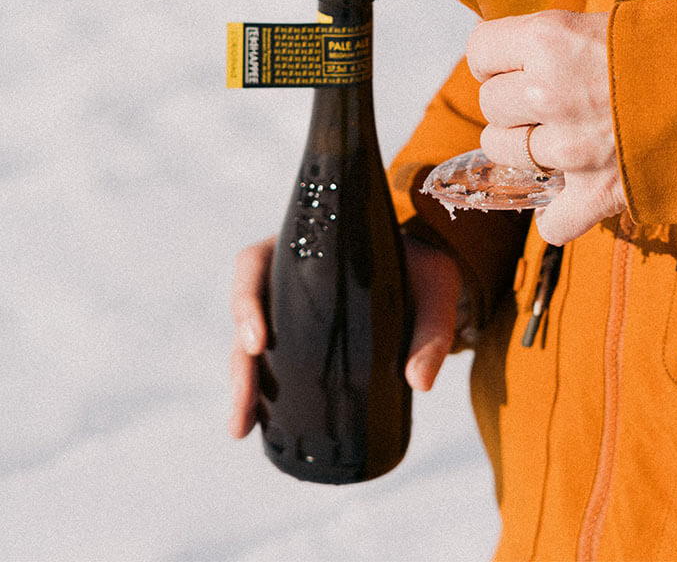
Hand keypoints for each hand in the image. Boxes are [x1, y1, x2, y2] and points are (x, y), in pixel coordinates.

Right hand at [228, 234, 463, 438]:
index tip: (258, 339)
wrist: (428, 272)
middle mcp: (288, 276)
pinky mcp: (298, 335)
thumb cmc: (425, 267)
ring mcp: (290, 306)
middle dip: (240, 360)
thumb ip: (432, 329)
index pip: (256, 263)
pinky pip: (270, 360)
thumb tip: (419, 382)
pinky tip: (254, 425)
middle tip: (245, 400)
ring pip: (251, 343)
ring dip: (243, 384)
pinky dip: (260, 391)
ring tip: (241, 427)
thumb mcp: (436, 284)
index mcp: (307, 247)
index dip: (246, 299)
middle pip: (247, 312)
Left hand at [466, 10, 626, 245]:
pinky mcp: (596, 193)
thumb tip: (510, 59)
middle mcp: (550, 91)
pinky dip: (561, 215)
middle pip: (489, 106)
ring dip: (527, 150)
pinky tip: (577, 194)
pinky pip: (551, 222)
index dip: (495, 59)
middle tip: (552, 100)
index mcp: (550, 38)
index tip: (515, 63)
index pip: (479, 52)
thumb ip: (551, 43)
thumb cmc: (676, 44)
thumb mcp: (604, 23)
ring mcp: (571, 147)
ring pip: (504, 155)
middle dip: (513, 105)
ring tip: (566, 136)